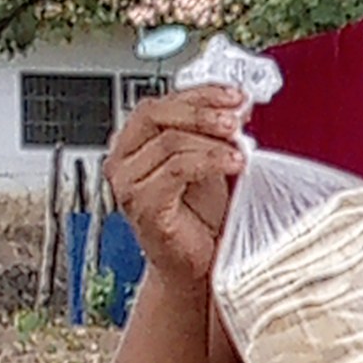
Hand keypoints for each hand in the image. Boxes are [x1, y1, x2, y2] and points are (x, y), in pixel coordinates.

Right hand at [104, 89, 245, 287]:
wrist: (195, 268)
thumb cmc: (198, 222)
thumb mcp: (207, 165)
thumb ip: (211, 135)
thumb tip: (235, 105)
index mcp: (133, 143)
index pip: (159, 103)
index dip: (198, 94)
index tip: (233, 95)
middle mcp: (122, 159)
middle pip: (156, 113)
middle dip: (202, 111)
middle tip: (235, 118)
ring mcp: (127, 182)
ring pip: (169, 140)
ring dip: (212, 140)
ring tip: (240, 151)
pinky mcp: (142, 204)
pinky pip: (175, 168)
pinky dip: (208, 161)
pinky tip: (232, 163)